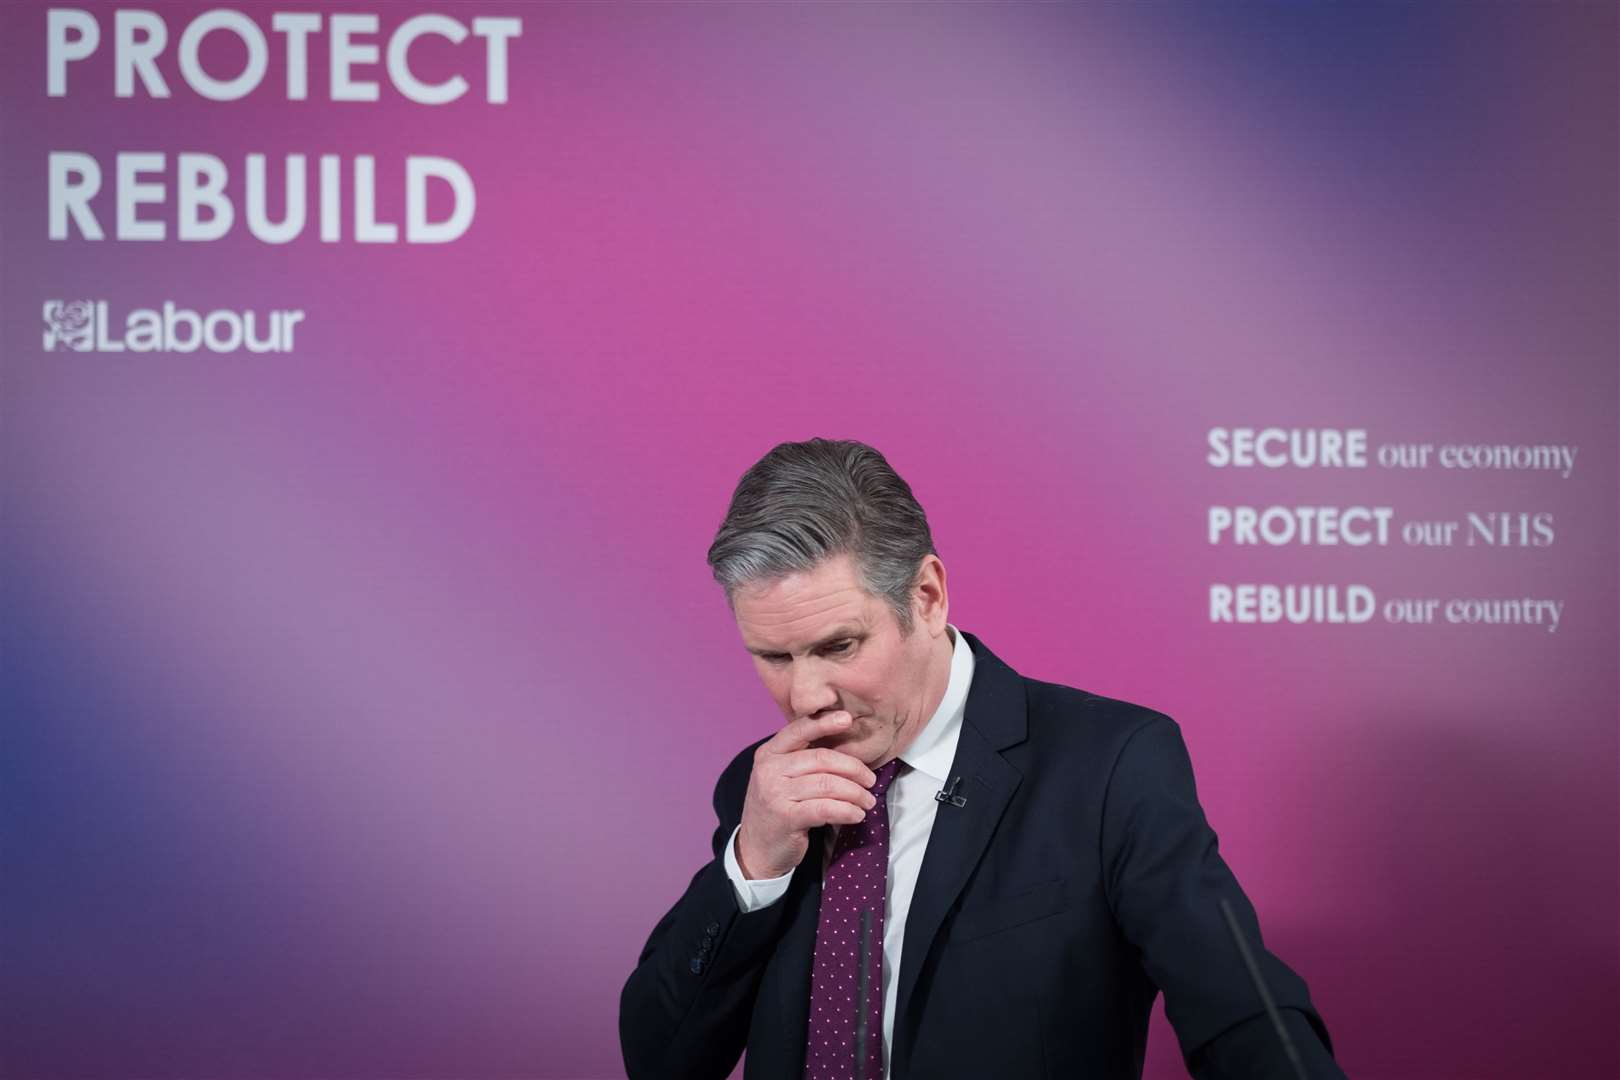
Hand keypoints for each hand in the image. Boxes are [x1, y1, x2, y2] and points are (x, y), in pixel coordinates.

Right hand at [734, 711, 879, 879]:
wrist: (755, 848)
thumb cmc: (777, 808)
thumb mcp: (780, 777)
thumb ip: (802, 759)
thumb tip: (845, 745)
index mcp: (769, 753)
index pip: (799, 729)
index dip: (824, 722)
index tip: (847, 719)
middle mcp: (769, 770)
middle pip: (821, 759)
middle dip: (853, 768)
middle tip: (870, 780)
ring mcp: (775, 794)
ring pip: (827, 784)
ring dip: (855, 793)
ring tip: (868, 801)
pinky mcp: (786, 818)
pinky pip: (825, 808)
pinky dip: (847, 811)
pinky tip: (857, 815)